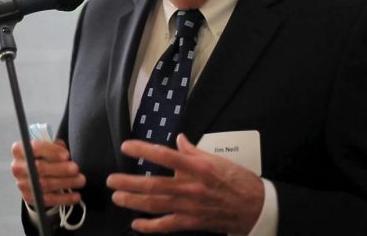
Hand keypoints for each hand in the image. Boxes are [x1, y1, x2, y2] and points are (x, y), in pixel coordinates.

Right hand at [10, 139, 85, 207]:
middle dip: (60, 169)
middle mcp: (18, 167)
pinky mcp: (28, 197)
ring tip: (80, 180)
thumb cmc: (44, 156)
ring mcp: (22, 183)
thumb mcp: (48, 147)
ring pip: (45, 185)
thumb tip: (64, 153)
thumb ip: (56, 146)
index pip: (35, 148)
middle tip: (76, 169)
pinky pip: (47, 199)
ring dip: (65, 183)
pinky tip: (76, 196)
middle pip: (40, 168)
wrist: (34, 173)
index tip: (67, 155)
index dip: (52, 152)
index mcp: (20, 149)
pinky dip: (64, 198)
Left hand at [107, 134, 263, 233]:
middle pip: (153, 185)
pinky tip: (135, 223)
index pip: (165, 156)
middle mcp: (191, 187)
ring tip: (117, 197)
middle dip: (129, 183)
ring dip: (133, 202)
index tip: (126, 146)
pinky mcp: (192, 222)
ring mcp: (190, 207)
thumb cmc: (237, 180)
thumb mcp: (217, 160)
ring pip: (155, 205)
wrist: (255, 207)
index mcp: (198, 167)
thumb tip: (179, 139)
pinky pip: (166, 226)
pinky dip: (149, 226)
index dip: (144, 150)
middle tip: (111, 180)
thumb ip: (194, 151)